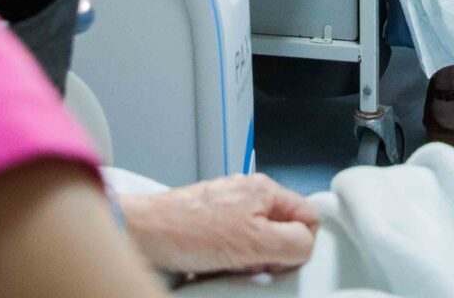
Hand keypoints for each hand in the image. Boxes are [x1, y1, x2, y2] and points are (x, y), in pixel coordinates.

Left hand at [121, 175, 319, 277]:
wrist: (144, 233)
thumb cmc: (190, 232)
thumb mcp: (256, 243)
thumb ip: (293, 243)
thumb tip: (305, 245)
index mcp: (265, 190)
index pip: (309, 216)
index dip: (300, 245)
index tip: (279, 261)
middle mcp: (248, 192)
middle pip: (282, 229)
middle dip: (271, 253)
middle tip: (250, 263)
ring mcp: (227, 205)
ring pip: (258, 238)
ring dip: (249, 257)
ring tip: (228, 262)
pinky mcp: (209, 220)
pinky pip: (234, 242)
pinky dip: (229, 256)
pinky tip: (214, 261)